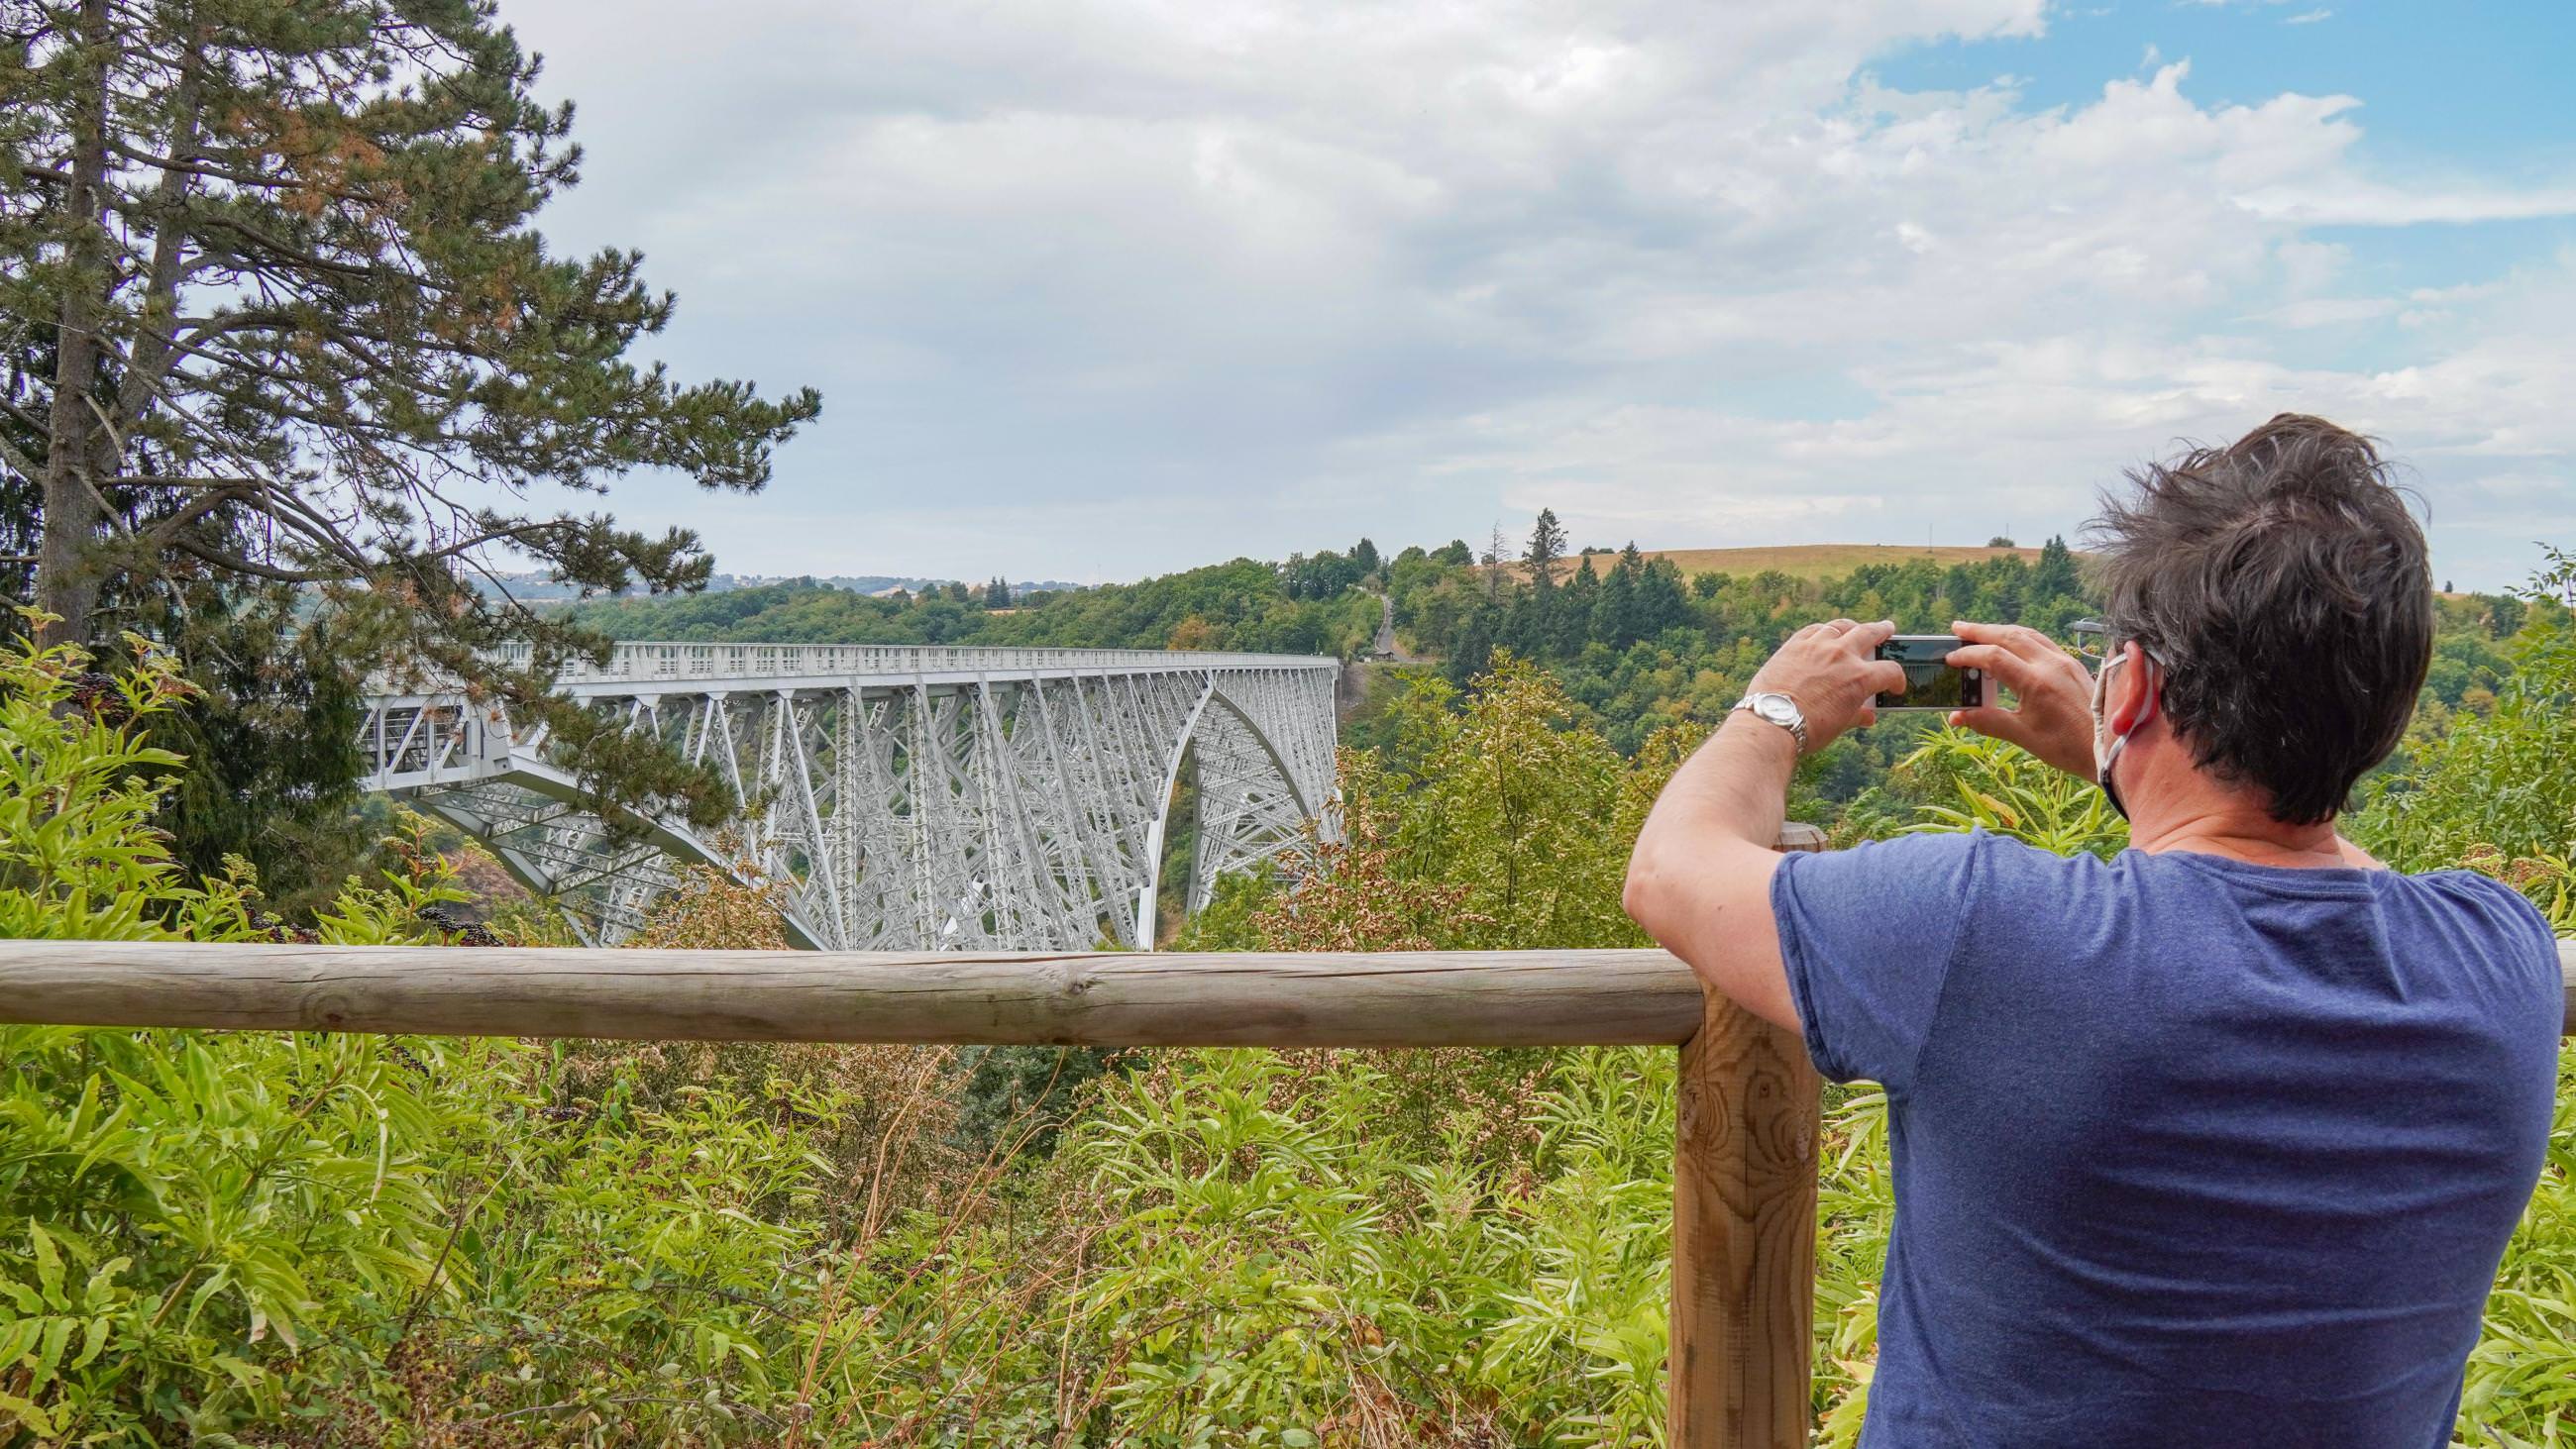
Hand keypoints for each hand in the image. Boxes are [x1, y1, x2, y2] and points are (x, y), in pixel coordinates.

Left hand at [1743, 619, 1905, 751]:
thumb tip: (1869, 717)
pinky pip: (1813, 629)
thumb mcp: (1840, 724)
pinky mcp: (1795, 644)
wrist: (1772, 722)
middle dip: (1882, 631)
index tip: (1895, 686)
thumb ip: (1857, 715)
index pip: (1890, 671)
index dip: (1897, 680)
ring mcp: (1818, 646)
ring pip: (1840, 627)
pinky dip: (1823, 630)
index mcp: (1861, 678)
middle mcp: (1843, 655)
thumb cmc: (1809, 729)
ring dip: (1852, 626)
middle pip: (1869, 634)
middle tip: (1887, 628)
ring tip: (1855, 627)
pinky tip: (1824, 632)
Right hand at [1944, 620, 2097, 778]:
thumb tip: (1956, 716)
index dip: (1968, 655)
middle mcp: (2050, 665)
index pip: (1994, 657)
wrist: (2110, 747)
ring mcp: (2064, 661)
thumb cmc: (2067, 746)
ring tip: (1979, 631)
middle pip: (2009, 635)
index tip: (1950, 659)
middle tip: (1957, 628)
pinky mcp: (2072, 664)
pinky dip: (2020, 636)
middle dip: (1980, 630)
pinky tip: (2011, 642)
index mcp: (2036, 683)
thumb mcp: (2023, 736)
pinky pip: (2042, 641)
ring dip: (2000, 629)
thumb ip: (1988, 722)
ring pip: (2027, 634)